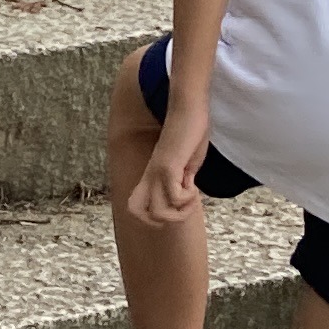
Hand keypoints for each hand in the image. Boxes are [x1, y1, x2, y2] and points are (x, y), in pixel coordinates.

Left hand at [127, 99, 212, 230]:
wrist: (188, 108)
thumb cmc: (189, 132)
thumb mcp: (185, 163)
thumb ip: (182, 180)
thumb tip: (184, 197)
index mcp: (151, 176)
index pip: (133, 208)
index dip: (153, 218)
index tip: (176, 206)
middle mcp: (149, 176)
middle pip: (136, 213)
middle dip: (163, 220)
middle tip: (183, 207)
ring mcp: (157, 172)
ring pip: (157, 212)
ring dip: (180, 212)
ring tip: (193, 197)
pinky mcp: (169, 166)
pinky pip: (174, 196)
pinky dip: (188, 198)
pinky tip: (194, 185)